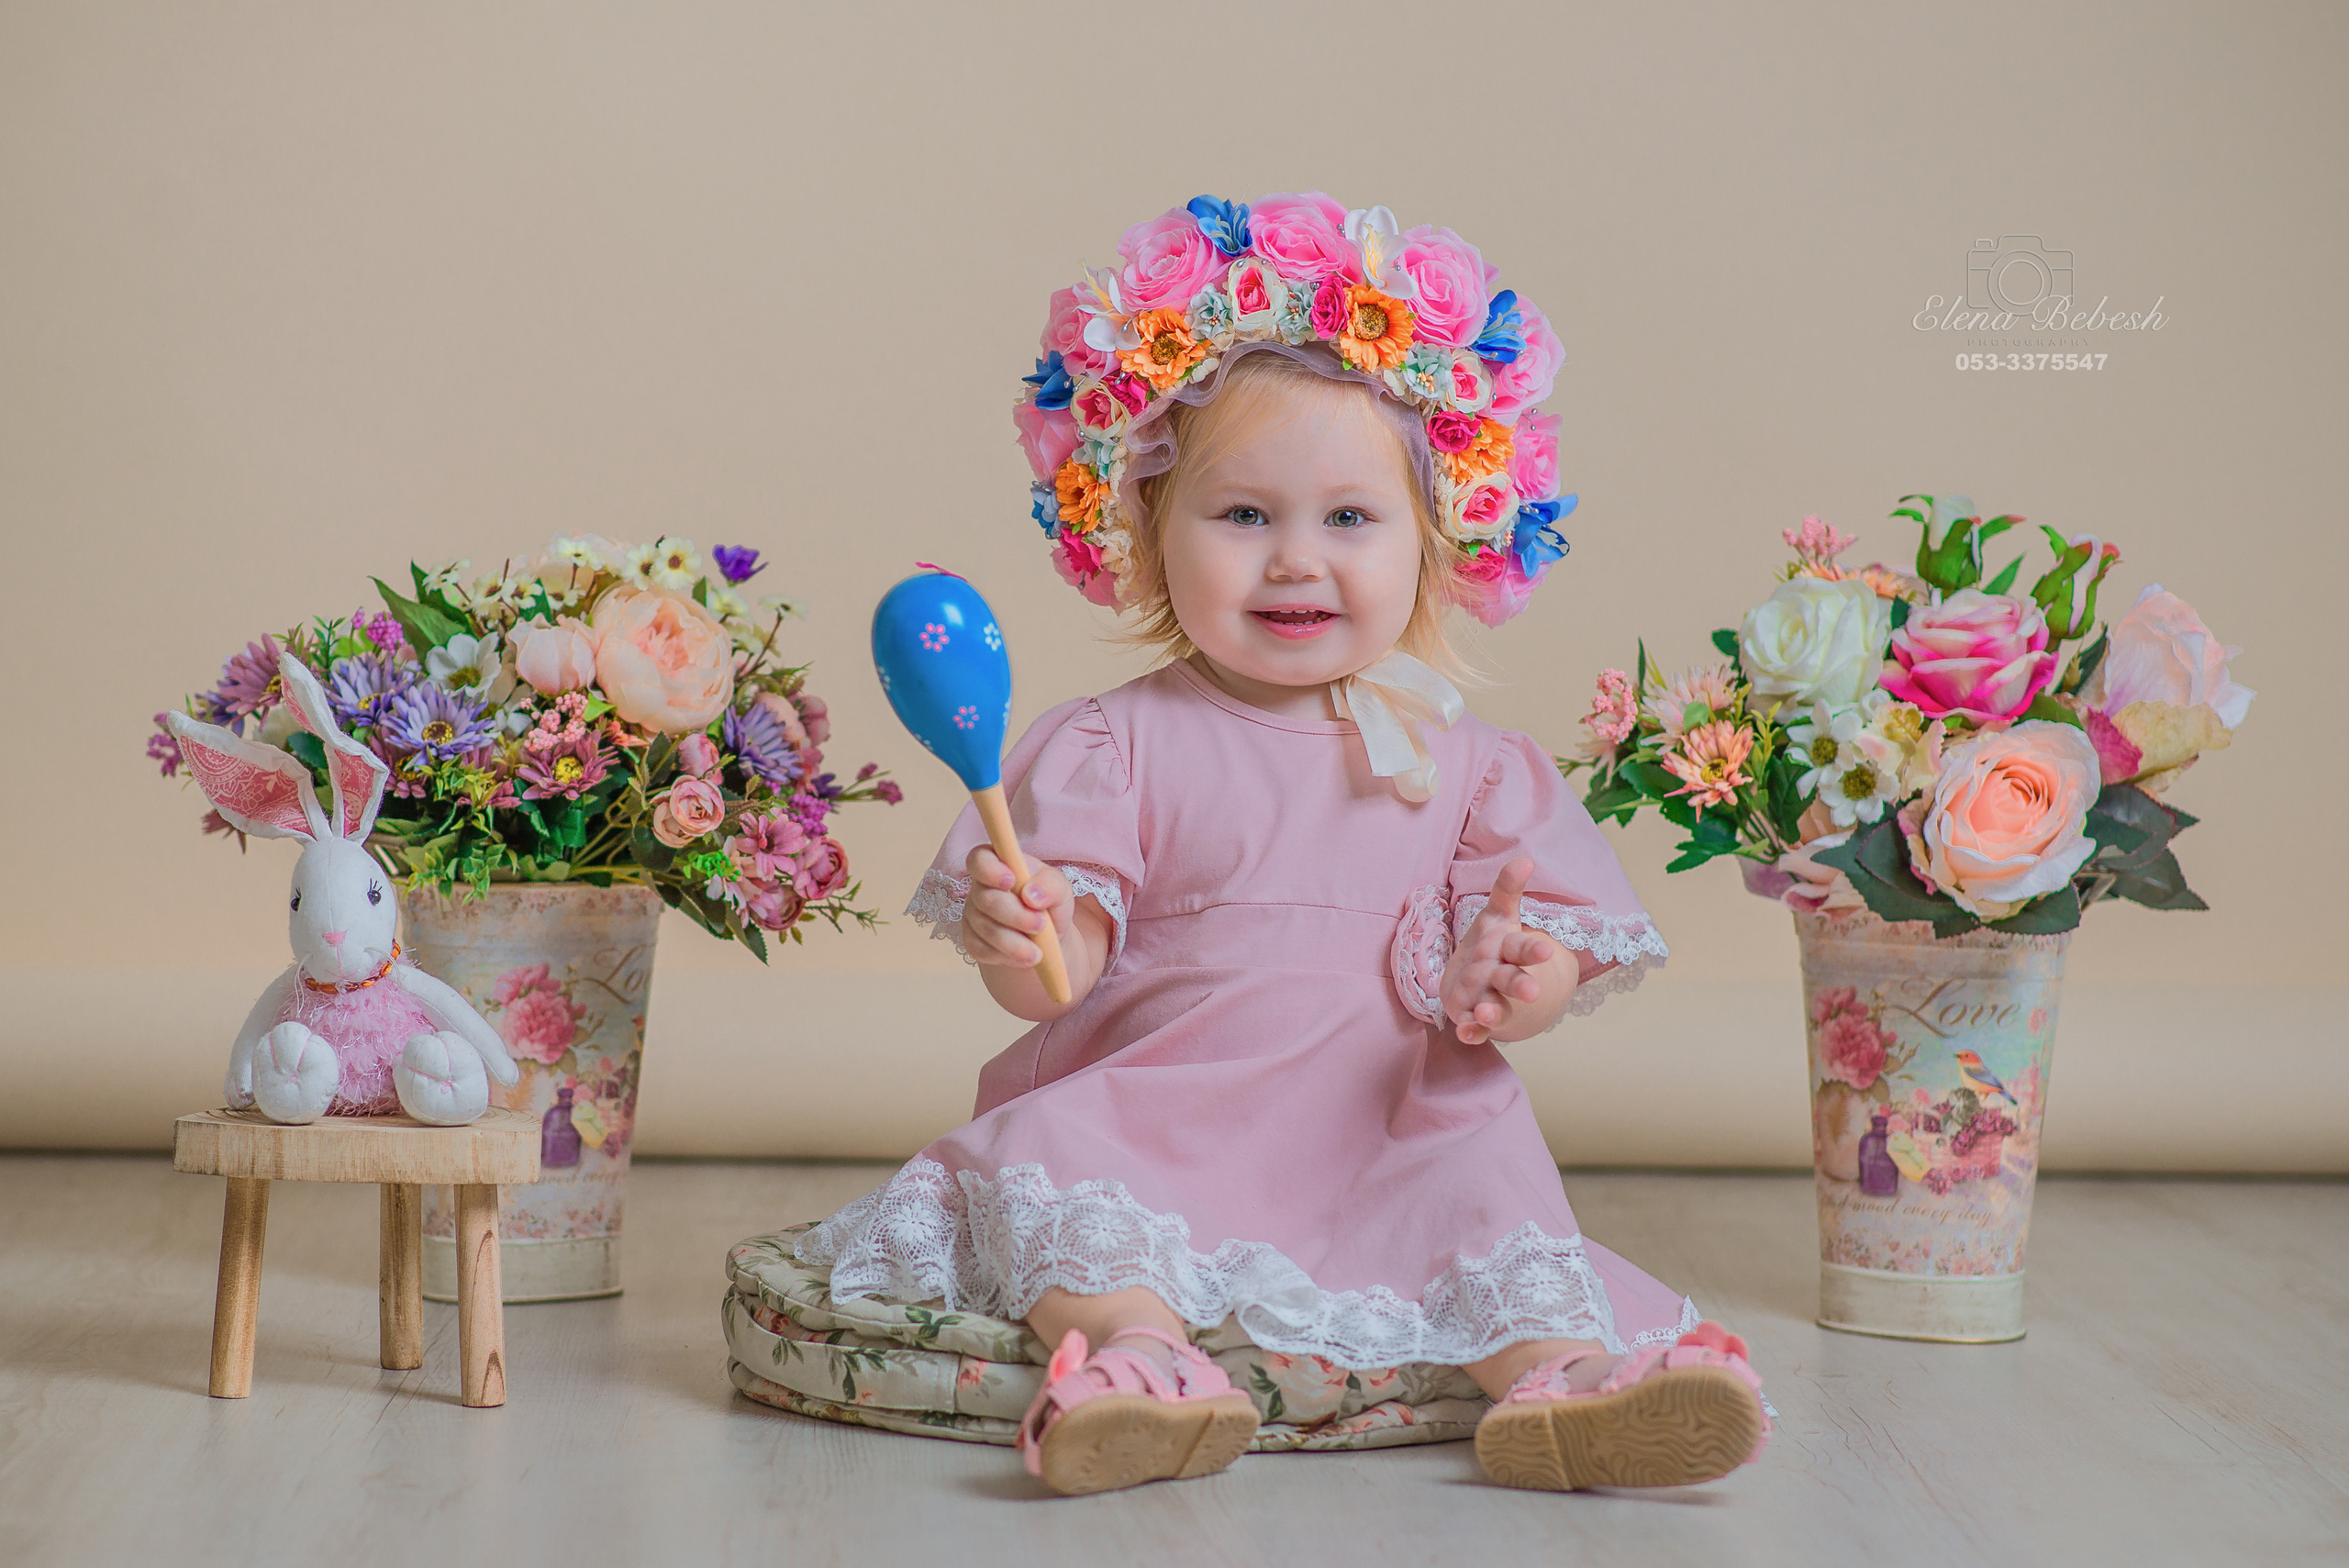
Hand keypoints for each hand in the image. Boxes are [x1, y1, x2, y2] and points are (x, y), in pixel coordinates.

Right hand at [961, 846, 1074, 969]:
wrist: (1046, 938)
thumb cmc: (1049, 903)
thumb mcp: (1060, 889)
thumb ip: (1051, 885)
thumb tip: (1031, 895)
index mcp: (999, 864)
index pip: (980, 859)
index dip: (990, 870)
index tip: (1011, 881)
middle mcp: (980, 887)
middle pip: (985, 899)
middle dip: (1015, 915)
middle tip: (1040, 925)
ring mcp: (973, 914)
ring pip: (984, 928)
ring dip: (1013, 942)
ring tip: (1037, 952)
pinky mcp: (972, 940)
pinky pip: (981, 949)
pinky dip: (1005, 956)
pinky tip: (1023, 957)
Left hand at [1440, 857, 1565, 1044]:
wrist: (1487, 984)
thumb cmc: (1493, 946)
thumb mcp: (1497, 915)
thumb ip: (1507, 889)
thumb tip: (1525, 859)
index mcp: (1510, 951)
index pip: (1523, 949)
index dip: (1532, 951)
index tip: (1544, 950)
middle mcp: (1502, 977)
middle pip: (1513, 981)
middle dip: (1520, 985)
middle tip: (1531, 991)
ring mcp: (1489, 1000)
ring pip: (1495, 1008)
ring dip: (1492, 1012)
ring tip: (1487, 1015)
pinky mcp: (1472, 1018)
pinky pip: (1474, 1029)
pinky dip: (1471, 1033)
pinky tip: (1464, 1034)